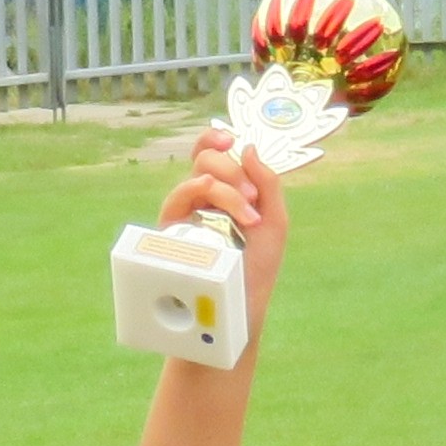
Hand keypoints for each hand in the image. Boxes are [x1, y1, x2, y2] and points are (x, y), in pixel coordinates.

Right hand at [157, 135, 288, 330]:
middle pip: (205, 159)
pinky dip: (200, 192)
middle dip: (232, 169)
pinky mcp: (171, 230)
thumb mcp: (275, 221)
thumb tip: (248, 146)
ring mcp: (185, 213)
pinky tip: (222, 209)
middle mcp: (202, 198)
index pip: (212, 154)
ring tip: (248, 216)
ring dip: (226, 187)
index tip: (230, 138)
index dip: (215, 138)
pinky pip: (178, 197)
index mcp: (225, 191)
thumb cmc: (257, 268)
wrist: (241, 307)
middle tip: (252, 198)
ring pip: (196, 176)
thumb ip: (268, 183)